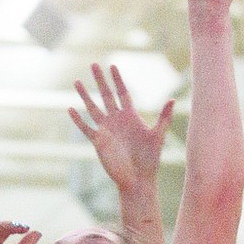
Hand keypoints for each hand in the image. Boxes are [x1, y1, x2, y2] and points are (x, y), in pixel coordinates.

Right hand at [69, 64, 173, 195]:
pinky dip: (78, 120)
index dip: (117, 79)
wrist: (138, 179)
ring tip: (77, 82)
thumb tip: (173, 99)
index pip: (122, 93)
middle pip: (106, 95)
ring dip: (85, 96)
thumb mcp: (158, 136)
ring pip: (93, 108)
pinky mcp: (99, 142)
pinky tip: (70, 109)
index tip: (112, 66)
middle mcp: (117, 120)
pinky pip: (86, 128)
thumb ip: (164, 117)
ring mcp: (106, 130)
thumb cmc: (150, 160)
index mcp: (130, 116)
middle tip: (93, 64)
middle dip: (100, 80)